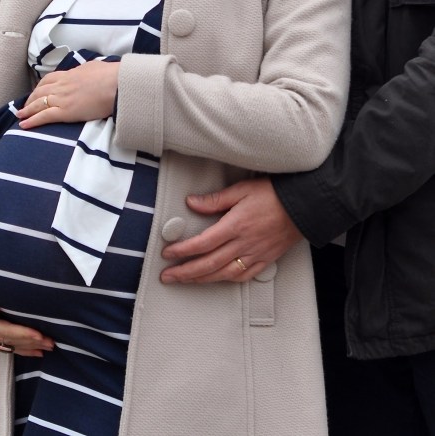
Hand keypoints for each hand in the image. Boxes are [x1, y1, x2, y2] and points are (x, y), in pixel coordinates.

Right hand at [0, 274, 53, 355]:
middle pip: (13, 341)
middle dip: (33, 342)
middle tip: (52, 342)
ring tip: (50, 346)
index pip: (7, 332)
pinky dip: (25, 350)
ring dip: (32, 347)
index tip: (39, 334)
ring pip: (14, 346)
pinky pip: (11, 347)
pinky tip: (38, 352)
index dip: (24, 333)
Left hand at [17, 60, 119, 129]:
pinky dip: (32, 121)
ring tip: (20, 115)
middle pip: (40, 92)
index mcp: (69, 74)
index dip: (40, 87)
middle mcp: (62, 85)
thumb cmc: (111, 75)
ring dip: (27, 110)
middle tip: (25, 106)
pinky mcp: (65, 111)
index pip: (48, 79)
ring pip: (38, 104)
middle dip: (30, 99)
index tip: (36, 92)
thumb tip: (86, 71)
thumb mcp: (94, 67)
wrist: (116, 84)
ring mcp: (62, 98)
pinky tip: (24, 125)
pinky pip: (44, 116)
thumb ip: (86, 71)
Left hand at [158, 178, 303, 283]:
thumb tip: (191, 202)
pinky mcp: (266, 260)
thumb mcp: (241, 189)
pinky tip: (216, 280)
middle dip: (185, 272)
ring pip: (224, 274)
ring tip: (185, 281)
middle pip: (209, 264)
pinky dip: (226, 280)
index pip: (202, 243)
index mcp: (235, 226)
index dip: (182, 250)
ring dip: (201, 279)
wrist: (305, 207)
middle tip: (166, 276)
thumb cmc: (273, 195)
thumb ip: (215, 199)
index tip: (166, 253)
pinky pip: (243, 275)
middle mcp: (244, 244)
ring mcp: (255, 255)